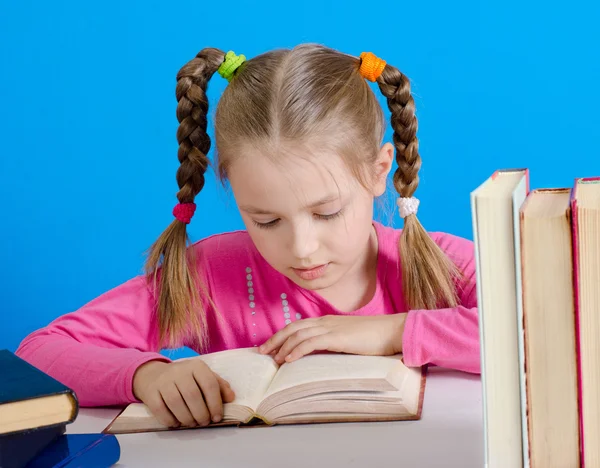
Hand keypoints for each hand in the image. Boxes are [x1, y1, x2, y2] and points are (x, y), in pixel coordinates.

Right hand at [132, 359, 234, 427]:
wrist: (153, 375)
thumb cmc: (185, 378)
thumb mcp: (203, 376)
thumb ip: (219, 386)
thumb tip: (231, 397)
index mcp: (196, 366)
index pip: (209, 384)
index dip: (215, 404)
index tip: (217, 417)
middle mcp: (179, 371)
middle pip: (193, 395)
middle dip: (201, 414)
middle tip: (204, 422)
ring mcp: (163, 381)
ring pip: (176, 403)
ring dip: (187, 419)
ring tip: (193, 423)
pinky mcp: (150, 392)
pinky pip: (160, 410)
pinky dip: (170, 420)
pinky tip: (177, 423)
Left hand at [259, 314, 406, 363]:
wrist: (393, 331)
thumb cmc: (375, 337)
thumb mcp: (350, 339)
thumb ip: (336, 342)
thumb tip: (324, 353)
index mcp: (328, 321)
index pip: (299, 326)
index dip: (282, 335)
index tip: (270, 346)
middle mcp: (326, 322)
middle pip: (293, 328)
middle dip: (275, 339)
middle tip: (261, 351)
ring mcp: (331, 328)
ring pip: (298, 335)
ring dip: (283, 346)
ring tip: (272, 358)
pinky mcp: (337, 337)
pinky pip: (311, 343)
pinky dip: (296, 350)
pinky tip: (289, 359)